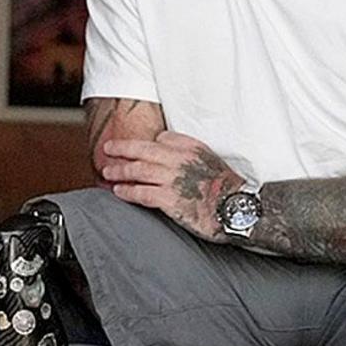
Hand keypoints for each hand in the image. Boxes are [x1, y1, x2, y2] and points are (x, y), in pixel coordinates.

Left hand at [101, 131, 244, 242]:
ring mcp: (172, 179)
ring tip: (108, 172)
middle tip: (108, 149)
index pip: (162, 138)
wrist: (237, 208)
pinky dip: (127, 192)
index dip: (145, 142)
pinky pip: (141, 193)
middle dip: (122, 149)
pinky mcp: (169, 199)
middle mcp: (179, 160)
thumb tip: (166, 141)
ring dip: (120, 171)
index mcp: (190, 148)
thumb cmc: (227, 186)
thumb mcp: (210, 158)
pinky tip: (119, 192)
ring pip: (137, 170)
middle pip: (142, 150)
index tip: (132, 145)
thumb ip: (188, 149)